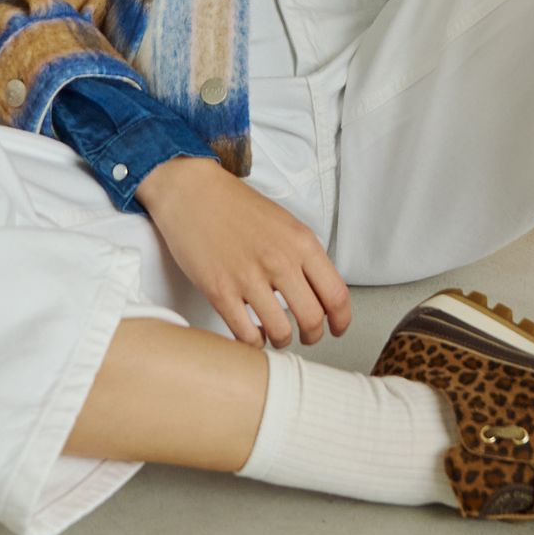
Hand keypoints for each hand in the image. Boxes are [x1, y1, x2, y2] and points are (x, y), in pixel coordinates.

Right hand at [135, 155, 352, 347]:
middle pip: (312, 319)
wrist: (192, 192)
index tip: (337, 328)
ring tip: (276, 334)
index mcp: (301, 242)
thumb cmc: (235, 206)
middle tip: (307, 335)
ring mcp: (248, 278)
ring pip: (281, 333)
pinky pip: (246, 335)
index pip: (336, 294)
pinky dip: (254, 343)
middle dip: (313, 335)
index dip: (341, 320)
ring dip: (282, 340)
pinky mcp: (219, 291)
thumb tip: (319, 291)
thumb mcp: (285, 223)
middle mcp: (279, 260)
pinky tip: (252, 333)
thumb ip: (304, 255)